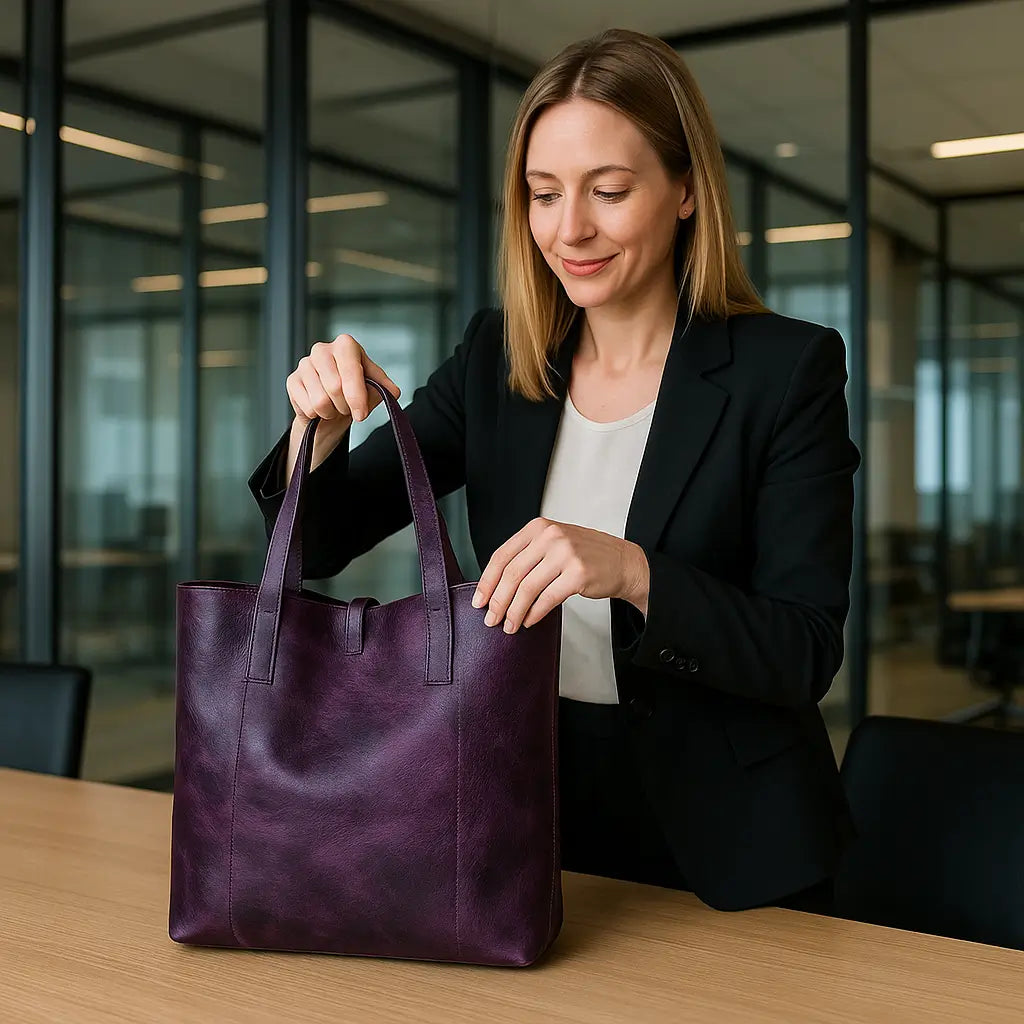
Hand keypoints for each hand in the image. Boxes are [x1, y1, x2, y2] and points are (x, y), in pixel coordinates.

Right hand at [284, 333, 400, 481]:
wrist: (333, 409)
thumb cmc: (355, 393)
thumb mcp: (374, 389)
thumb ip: (385, 388)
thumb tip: (393, 391)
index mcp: (345, 345)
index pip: (351, 371)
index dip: (357, 396)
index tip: (362, 414)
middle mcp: (322, 349)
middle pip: (335, 387)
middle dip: (345, 406)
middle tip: (348, 408)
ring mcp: (304, 364)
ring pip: (320, 401)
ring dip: (331, 412)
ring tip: (334, 407)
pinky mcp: (292, 380)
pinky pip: (307, 407)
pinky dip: (317, 415)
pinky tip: (320, 408)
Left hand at [470, 517, 649, 632]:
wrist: (622, 561)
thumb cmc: (584, 555)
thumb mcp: (553, 543)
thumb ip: (527, 556)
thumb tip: (495, 586)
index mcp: (538, 527)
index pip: (502, 556)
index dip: (487, 581)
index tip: (479, 600)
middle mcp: (550, 536)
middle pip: (512, 573)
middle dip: (498, 600)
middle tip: (490, 619)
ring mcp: (565, 553)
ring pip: (527, 588)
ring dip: (514, 611)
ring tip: (509, 626)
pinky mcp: (578, 573)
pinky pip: (547, 598)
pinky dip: (534, 613)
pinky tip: (528, 621)